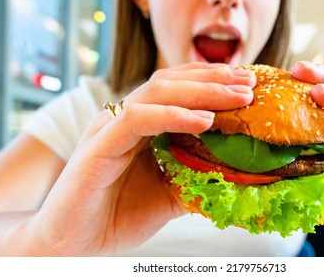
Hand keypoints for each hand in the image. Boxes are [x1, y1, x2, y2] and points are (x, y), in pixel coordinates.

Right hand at [27, 63, 255, 255]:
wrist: (74, 243)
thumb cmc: (116, 215)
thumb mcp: (168, 194)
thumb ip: (195, 177)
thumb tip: (237, 175)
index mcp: (139, 125)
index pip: (177, 89)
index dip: (212, 82)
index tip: (247, 85)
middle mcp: (123, 118)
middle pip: (170, 82)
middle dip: (213, 80)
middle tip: (250, 83)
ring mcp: (109, 128)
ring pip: (156, 92)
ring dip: (201, 92)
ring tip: (237, 97)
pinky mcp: (98, 146)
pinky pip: (137, 119)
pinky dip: (172, 116)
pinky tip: (204, 120)